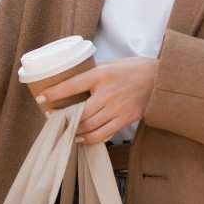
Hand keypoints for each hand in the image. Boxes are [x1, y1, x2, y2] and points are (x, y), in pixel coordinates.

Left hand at [38, 57, 158, 144]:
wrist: (162, 79)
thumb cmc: (135, 69)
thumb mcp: (112, 64)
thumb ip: (95, 74)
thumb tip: (73, 83)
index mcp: (102, 74)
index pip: (72, 85)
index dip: (54, 93)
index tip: (41, 99)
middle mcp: (108, 92)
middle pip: (79, 112)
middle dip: (63, 119)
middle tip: (54, 120)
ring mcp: (117, 108)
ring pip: (88, 126)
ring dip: (74, 131)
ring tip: (67, 130)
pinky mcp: (126, 119)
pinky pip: (103, 135)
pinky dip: (89, 139)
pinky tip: (81, 138)